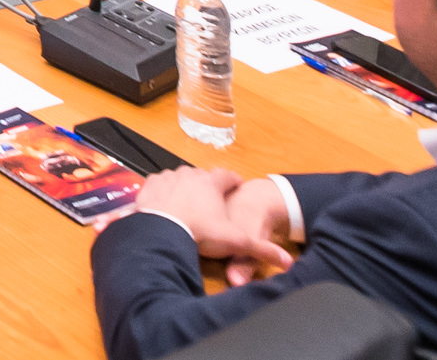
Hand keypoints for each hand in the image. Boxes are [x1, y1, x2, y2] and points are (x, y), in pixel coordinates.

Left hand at [125, 168, 295, 276]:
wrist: (161, 230)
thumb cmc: (200, 232)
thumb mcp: (235, 241)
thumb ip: (262, 249)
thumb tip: (288, 261)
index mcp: (211, 182)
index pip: (229, 176)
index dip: (234, 181)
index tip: (238, 185)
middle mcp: (189, 174)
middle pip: (202, 176)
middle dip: (207, 186)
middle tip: (210, 201)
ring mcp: (167, 177)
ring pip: (179, 179)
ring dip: (183, 188)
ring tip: (187, 204)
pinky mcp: (149, 185)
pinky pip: (157, 186)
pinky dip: (161, 193)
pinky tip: (164, 204)